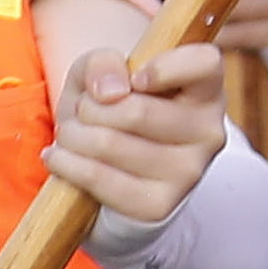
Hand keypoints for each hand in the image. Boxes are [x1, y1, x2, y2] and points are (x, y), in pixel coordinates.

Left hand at [54, 33, 232, 234]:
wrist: (115, 170)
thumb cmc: (113, 109)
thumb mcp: (104, 74)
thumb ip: (104, 62)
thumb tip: (110, 92)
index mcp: (206, 89)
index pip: (205, 64)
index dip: (165, 67)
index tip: (135, 79)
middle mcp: (208, 132)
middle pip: (135, 110)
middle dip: (89, 108)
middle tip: (82, 112)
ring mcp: (188, 173)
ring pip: (109, 144)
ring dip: (72, 136)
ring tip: (70, 135)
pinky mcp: (158, 205)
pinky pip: (98, 178)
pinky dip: (66, 163)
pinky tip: (59, 156)